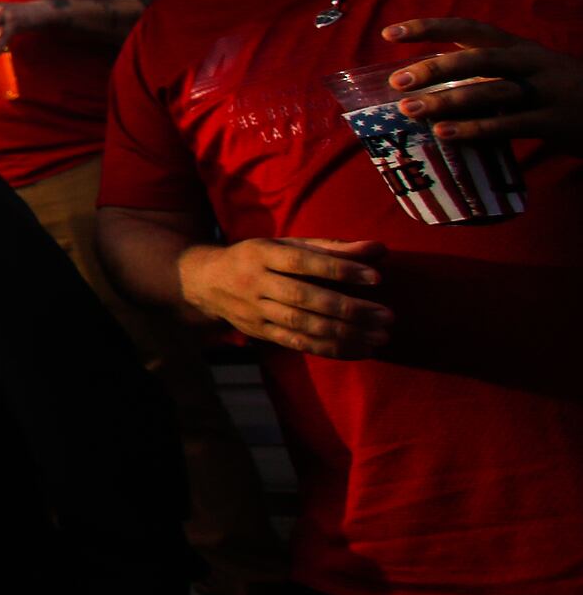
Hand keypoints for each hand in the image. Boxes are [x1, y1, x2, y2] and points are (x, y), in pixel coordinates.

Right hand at [178, 237, 388, 358]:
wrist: (207, 282)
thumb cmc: (258, 258)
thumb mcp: (286, 245)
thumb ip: (332, 248)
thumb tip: (379, 249)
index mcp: (262, 254)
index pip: (303, 262)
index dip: (339, 270)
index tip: (376, 278)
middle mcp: (255, 283)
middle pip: (304, 298)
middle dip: (349, 309)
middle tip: (386, 316)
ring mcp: (255, 311)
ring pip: (302, 325)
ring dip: (344, 334)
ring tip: (379, 337)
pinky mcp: (259, 333)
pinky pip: (297, 343)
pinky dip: (330, 349)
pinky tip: (359, 349)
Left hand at [383, 19, 582, 149]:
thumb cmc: (558, 91)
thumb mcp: (527, 71)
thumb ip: (487, 72)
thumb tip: (427, 81)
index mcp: (519, 47)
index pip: (469, 29)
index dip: (430, 28)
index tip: (390, 33)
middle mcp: (531, 63)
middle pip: (477, 59)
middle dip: (434, 69)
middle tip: (397, 82)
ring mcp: (545, 92)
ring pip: (490, 92)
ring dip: (447, 102)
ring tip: (410, 111)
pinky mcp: (555, 122)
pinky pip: (509, 125)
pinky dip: (475, 130)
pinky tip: (445, 135)